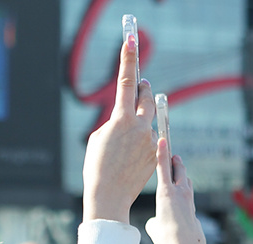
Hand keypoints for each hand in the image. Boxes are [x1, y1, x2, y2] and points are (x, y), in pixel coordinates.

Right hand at [81, 38, 156, 223]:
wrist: (109, 195)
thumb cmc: (97, 166)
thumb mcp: (98, 137)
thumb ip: (114, 122)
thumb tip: (125, 118)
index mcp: (121, 119)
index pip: (126, 81)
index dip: (128, 59)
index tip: (131, 39)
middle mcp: (140, 127)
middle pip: (147, 97)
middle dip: (144, 89)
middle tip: (141, 85)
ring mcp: (150, 140)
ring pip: (149, 121)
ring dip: (140, 122)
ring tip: (126, 139)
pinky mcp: (155, 154)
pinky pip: (150, 140)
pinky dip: (142, 143)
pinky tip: (130, 156)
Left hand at [145, 140, 205, 243]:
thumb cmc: (173, 243)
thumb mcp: (163, 232)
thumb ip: (158, 224)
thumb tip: (152, 223)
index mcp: (184, 204)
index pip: (181, 186)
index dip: (179, 177)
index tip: (177, 169)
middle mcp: (185, 194)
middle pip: (181, 174)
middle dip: (177, 164)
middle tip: (172, 151)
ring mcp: (179, 191)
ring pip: (177, 169)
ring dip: (171, 157)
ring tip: (163, 140)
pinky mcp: (168, 190)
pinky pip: (165, 168)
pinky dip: (162, 155)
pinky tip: (159, 141)